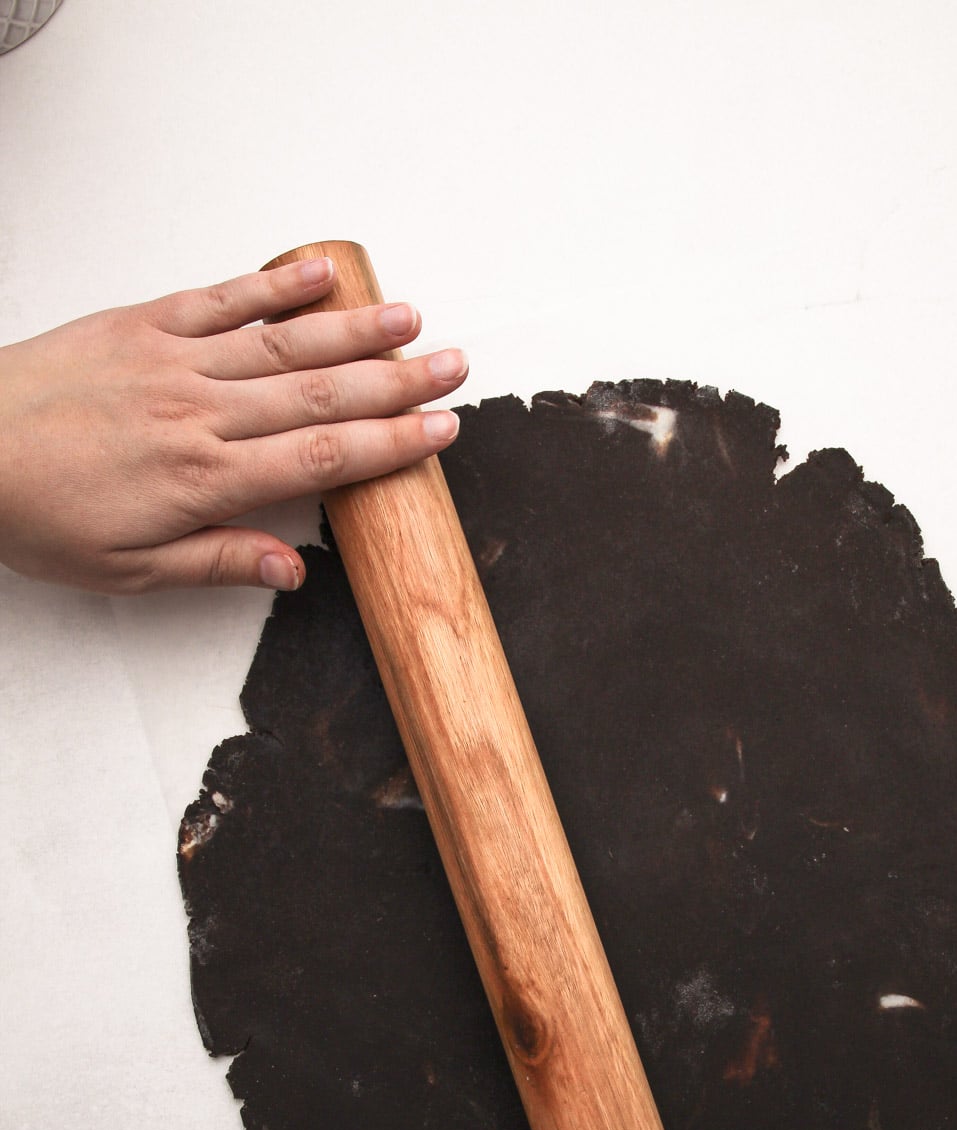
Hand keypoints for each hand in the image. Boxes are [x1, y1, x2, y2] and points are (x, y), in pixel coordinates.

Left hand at [0, 257, 466, 594]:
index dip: (390, 444)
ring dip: (354, 329)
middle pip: (321, 395)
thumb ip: (218, 561)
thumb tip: (295, 567)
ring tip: (411, 317)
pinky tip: (322, 271)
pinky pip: (220, 298)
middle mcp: (200, 412)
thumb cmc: (37, 515)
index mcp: (204, 479)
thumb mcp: (129, 569)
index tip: (440, 432)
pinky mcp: (141, 324)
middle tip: (454, 367)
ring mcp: (173, 360)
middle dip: (396, 381)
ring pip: (282, 343)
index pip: (321, 457)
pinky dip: (274, 283)